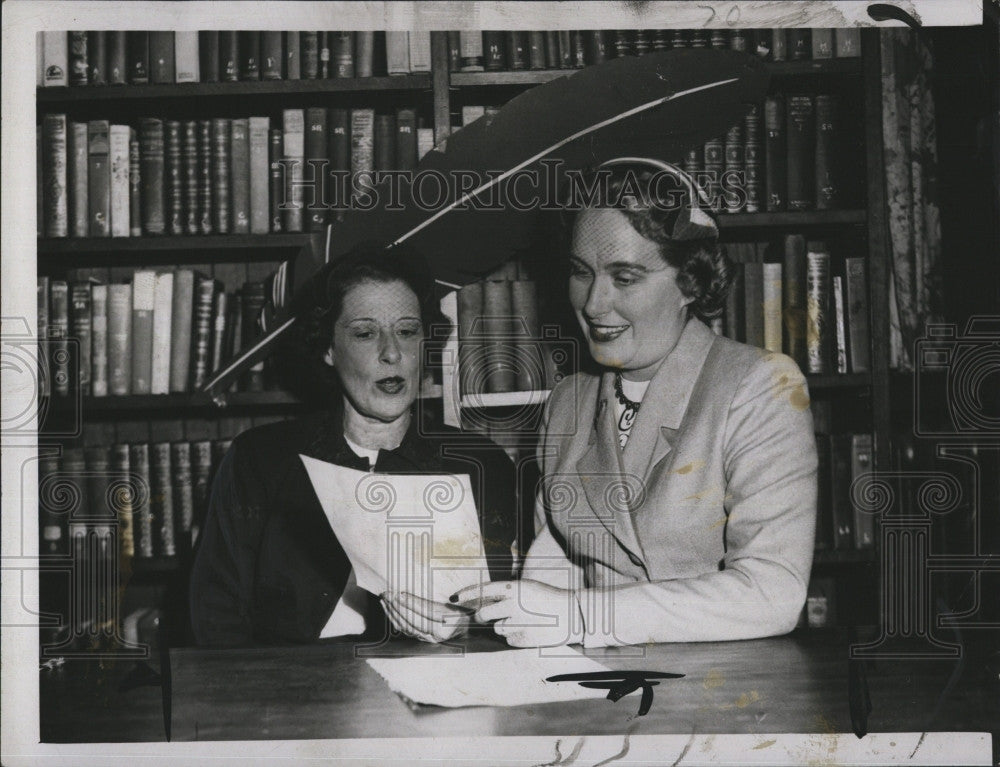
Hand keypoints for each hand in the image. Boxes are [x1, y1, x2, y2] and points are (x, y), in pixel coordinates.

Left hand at [380, 591, 471, 643]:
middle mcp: (438, 635)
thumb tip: (434, 589)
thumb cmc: (471, 607)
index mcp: (450, 625)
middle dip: (398, 606)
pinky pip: (406, 630)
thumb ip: (451, 598)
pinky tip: (389, 609)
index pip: (427, 614)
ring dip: (393, 612)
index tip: (401, 593)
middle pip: (414, 621)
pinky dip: (395, 619)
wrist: (475, 624)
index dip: (412, 603)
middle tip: (388, 592)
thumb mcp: (465, 600)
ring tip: (385, 598)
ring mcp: (430, 638)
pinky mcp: (424, 638)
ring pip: (407, 627)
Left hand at [451, 580, 584, 647]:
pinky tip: (529, 631)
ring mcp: (519, 623)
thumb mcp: (527, 587)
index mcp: (515, 588)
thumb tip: (484, 601)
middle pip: (484, 614)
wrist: (572, 613)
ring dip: (505, 627)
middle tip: (485, 617)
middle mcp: (514, 604)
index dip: (467, 594)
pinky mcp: (524, 638)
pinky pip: (509, 640)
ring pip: (498, 629)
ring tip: (522, 622)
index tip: (454, 599)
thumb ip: (507, 593)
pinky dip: (515, 637)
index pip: (484, 590)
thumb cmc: (548, 599)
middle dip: (482, 617)